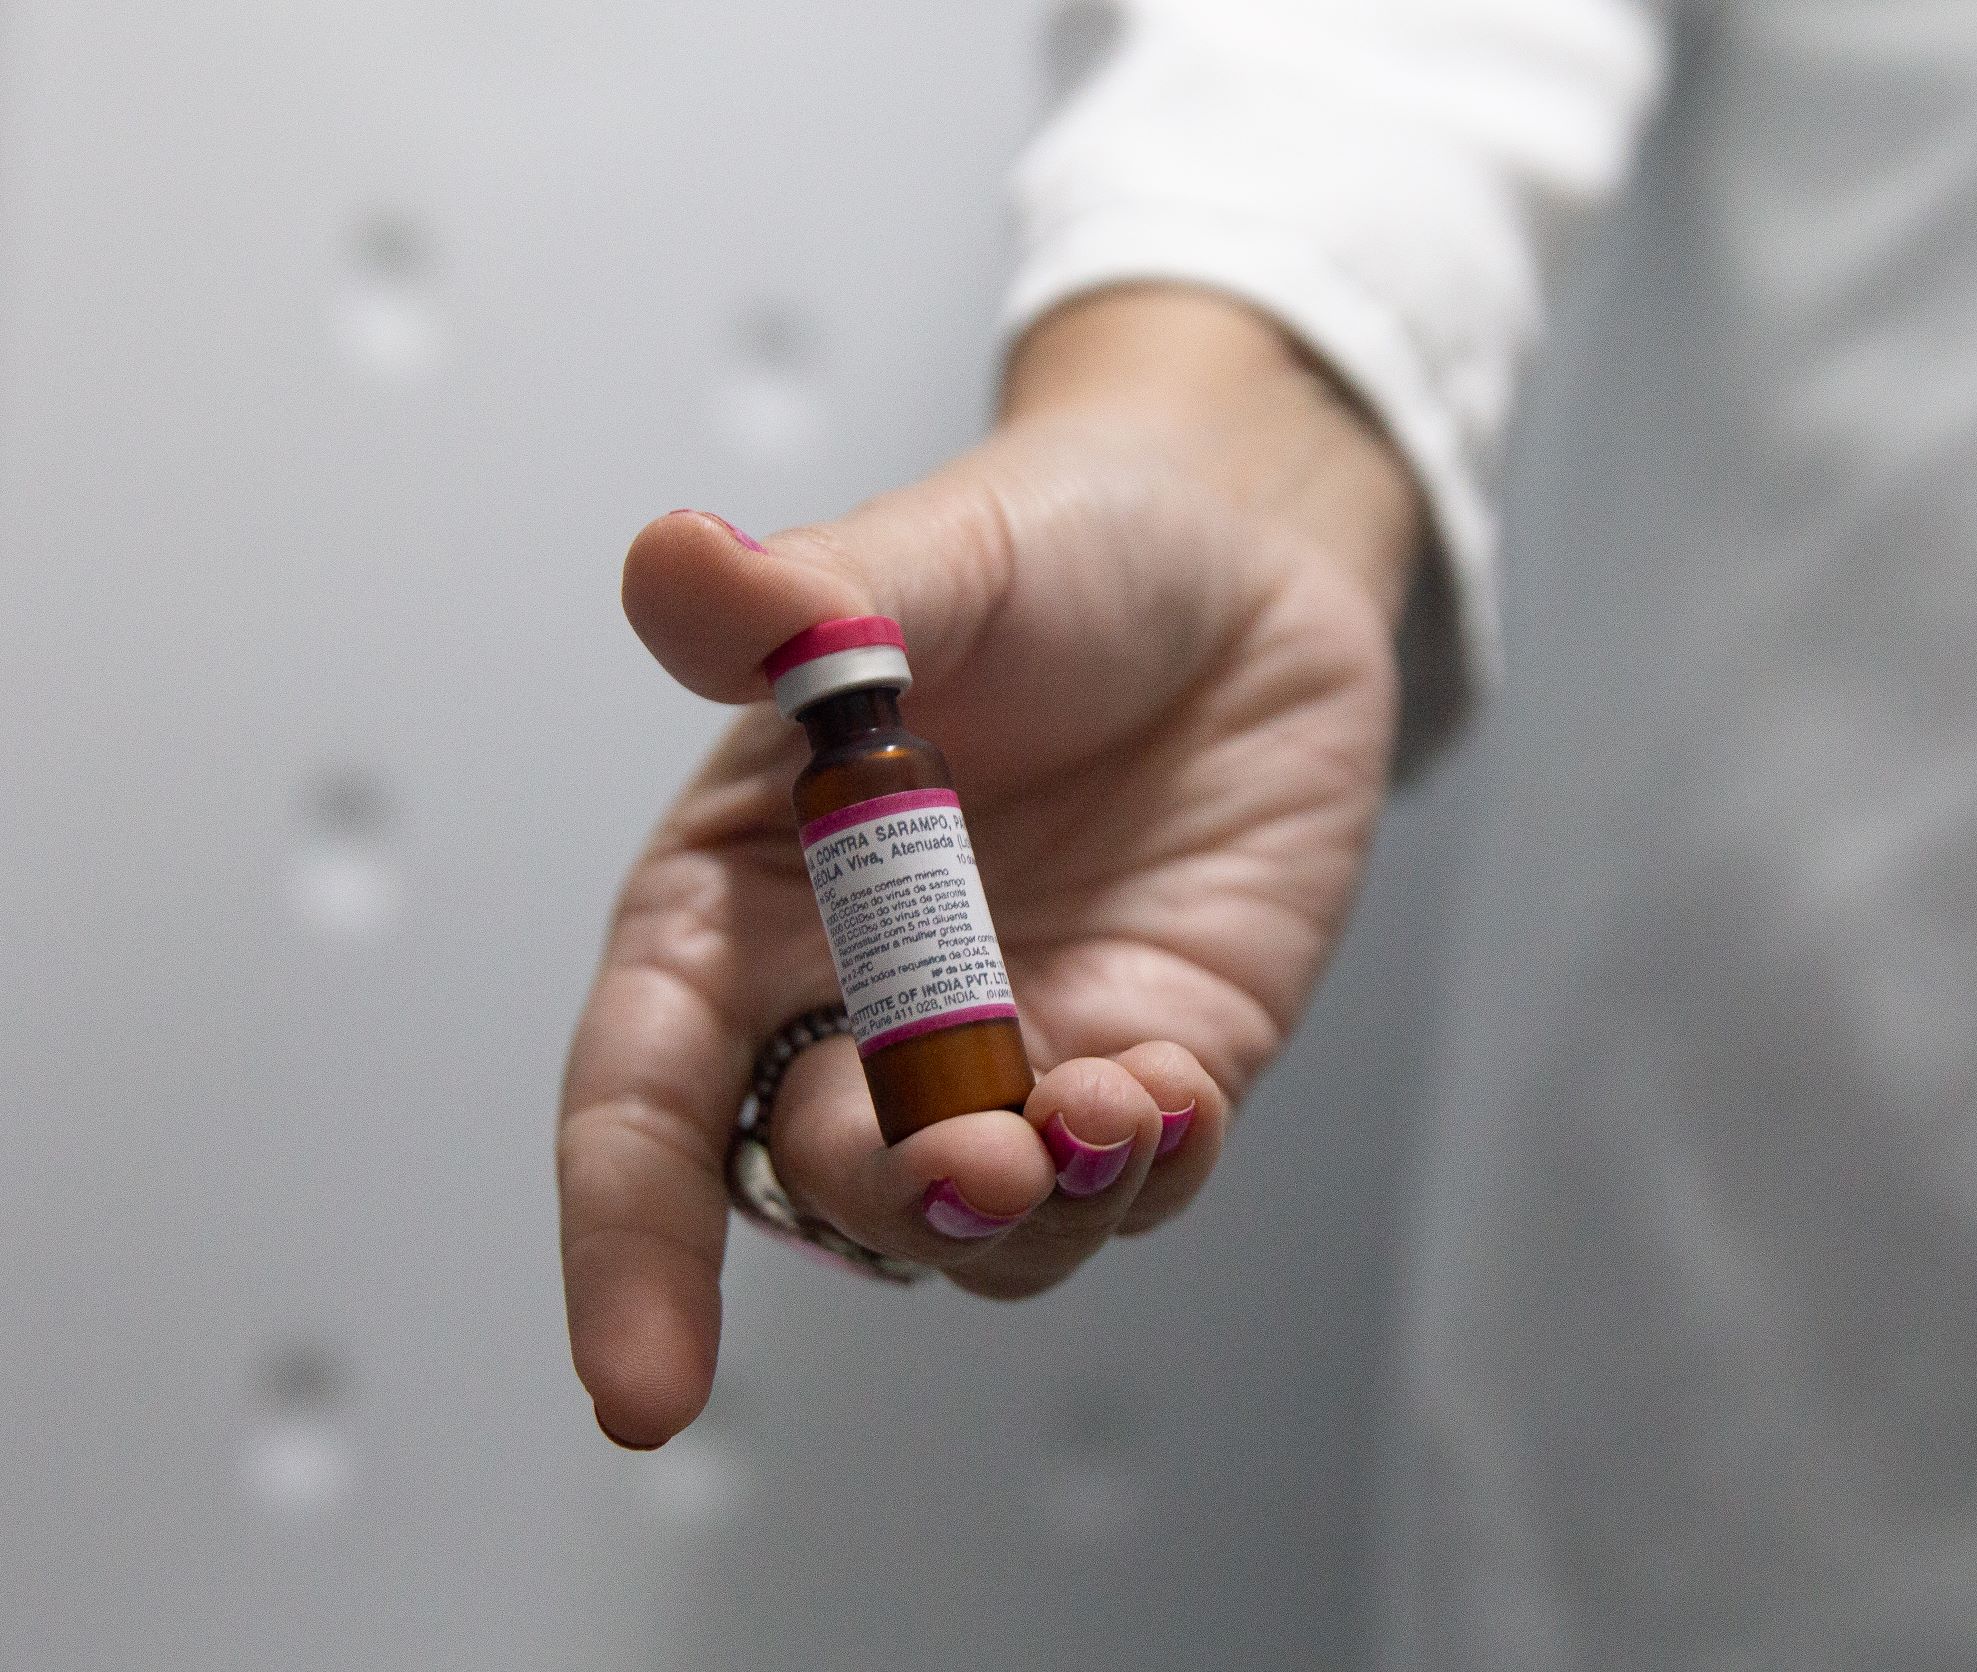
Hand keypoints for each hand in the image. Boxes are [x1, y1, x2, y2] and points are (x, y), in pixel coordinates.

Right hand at [558, 287, 1423, 1446]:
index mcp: (746, 903)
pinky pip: (1136, 1176)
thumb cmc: (1056, 552)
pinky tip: (1176, 1092)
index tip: (644, 1393)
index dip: (629, 1250)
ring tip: (1105, 1114)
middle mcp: (863, 1006)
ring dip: (1029, 1212)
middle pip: (824, 1189)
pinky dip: (1150, 1168)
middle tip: (973, 1160)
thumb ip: (807, 601)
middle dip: (890, 1205)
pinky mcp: (1154, 1054)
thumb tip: (675, 562)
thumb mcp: (930, 562)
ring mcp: (1015, 1048)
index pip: (645, 1102)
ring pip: (986, 1228)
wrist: (1246, 560)